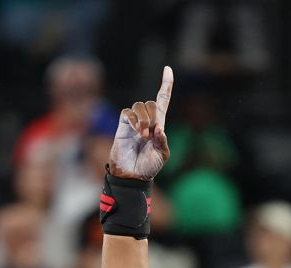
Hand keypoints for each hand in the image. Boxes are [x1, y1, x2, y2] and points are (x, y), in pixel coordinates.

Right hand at [108, 66, 173, 180]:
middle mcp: (146, 120)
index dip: (166, 85)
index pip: (163, 100)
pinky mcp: (122, 124)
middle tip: (150, 136)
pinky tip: (136, 132)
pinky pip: (128, 112)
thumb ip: (163, 142)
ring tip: (143, 136)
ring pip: (141, 106)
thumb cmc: (148, 167)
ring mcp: (134, 122)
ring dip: (144, 120)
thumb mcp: (162, 156)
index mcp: (158, 125)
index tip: (168, 69)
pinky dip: (134, 120)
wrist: (132, 175)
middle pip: (152, 103)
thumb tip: (159, 128)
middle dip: (153, 117)